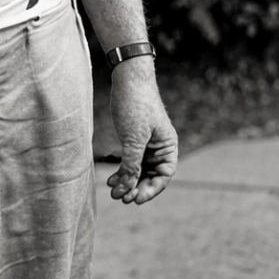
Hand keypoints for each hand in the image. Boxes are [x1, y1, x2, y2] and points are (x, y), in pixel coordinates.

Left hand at [106, 59, 177, 203]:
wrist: (128, 78)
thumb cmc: (136, 105)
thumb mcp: (134, 137)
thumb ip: (132, 162)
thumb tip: (128, 186)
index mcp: (168, 147)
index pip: (163, 176)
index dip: (150, 190)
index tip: (134, 200)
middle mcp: (160, 148)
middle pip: (150, 176)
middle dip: (135, 188)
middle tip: (119, 198)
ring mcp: (146, 144)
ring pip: (138, 170)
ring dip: (126, 181)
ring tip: (112, 191)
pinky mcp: (134, 139)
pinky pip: (130, 160)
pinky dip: (121, 170)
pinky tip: (111, 178)